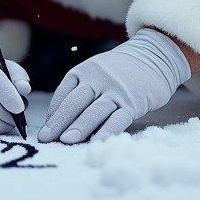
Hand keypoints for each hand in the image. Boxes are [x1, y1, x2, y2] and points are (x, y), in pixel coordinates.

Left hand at [37, 29, 190, 143]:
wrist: (153, 56)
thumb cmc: (119, 71)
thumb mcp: (96, 72)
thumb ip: (80, 91)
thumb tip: (59, 121)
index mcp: (85, 70)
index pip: (64, 93)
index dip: (53, 113)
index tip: (45, 130)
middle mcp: (98, 78)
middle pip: (75, 102)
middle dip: (59, 122)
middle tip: (46, 138)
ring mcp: (116, 90)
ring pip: (94, 111)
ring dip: (79, 127)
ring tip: (66, 142)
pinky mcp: (133, 102)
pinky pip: (117, 119)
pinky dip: (106, 131)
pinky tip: (96, 142)